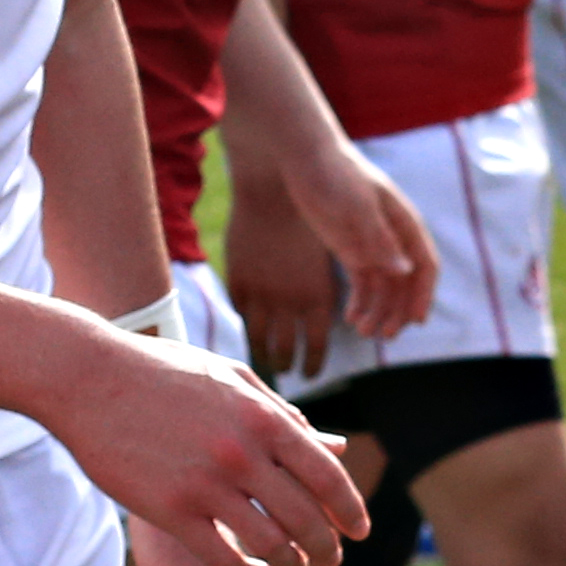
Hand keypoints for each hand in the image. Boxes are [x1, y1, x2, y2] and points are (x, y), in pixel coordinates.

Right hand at [30, 318, 360, 565]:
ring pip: (272, 546)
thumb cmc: (159, 372)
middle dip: (326, 548)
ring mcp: (206, 484)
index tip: (358, 532)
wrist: (87, 377)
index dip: (350, 510)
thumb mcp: (229, 377)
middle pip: (307, 519)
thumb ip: (279, 411)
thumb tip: (327, 444)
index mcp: (263, 417)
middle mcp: (243, 453)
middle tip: (329, 561)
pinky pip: (225, 559)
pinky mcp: (170, 510)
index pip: (327, 476)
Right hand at [219, 168, 338, 377]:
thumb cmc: (310, 221)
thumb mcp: (327, 260)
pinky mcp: (238, 280)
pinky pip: (242, 311)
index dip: (311, 366)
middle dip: (286, 365)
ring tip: (266, 356)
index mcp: (318, 297)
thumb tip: (323, 324)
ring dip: (263, 352)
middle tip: (285, 369)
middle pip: (284, 350)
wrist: (274, 191)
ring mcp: (260, 292)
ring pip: (258, 338)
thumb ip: (323, 294)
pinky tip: (252, 323)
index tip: (309, 374)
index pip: (315, 348)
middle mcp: (288, 301)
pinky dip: (248, 320)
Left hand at [286, 139, 440, 340]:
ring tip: (364, 332)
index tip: (415, 320)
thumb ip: (379, 239)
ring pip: (385, 288)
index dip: (423, 294)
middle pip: (407, 283)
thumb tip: (404, 272)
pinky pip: (363, 284)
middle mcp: (393, 238)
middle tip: (385, 335)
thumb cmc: (334, 173)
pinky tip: (350, 319)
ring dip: (379, 311)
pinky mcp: (350, 250)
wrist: (302, 156)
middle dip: (399, 311)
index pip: (425, 265)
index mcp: (404, 223)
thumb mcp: (356, 205)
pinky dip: (360, 303)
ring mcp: (372, 246)